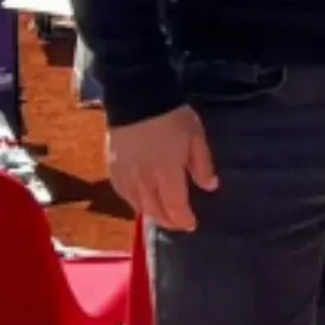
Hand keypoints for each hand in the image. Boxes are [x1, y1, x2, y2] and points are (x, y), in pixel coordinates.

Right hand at [107, 104, 217, 231]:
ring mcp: (127, 178)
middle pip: (156, 212)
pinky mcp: (114, 171)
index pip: (175, 208)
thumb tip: (211, 186)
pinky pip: (125, 196)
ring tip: (164, 215)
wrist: (138, 99)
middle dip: (170, 221)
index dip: (184, 220)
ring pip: (139, 207)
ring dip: (153, 215)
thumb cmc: (172, 118)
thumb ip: (203, 165)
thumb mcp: (196, 137)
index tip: (192, 224)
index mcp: (167, 174)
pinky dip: (136, 203)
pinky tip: (143, 202)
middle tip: (180, 223)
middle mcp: (145, 182)